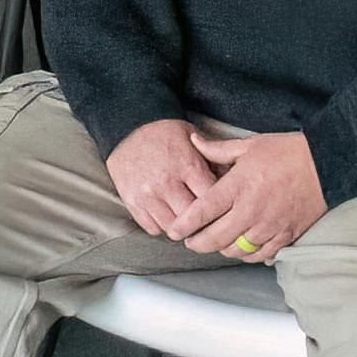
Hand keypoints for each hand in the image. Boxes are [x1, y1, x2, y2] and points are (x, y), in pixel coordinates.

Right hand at [102, 120, 224, 243]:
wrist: (125, 128)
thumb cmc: (163, 134)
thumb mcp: (192, 137)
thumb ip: (212, 159)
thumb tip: (231, 181)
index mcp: (185, 165)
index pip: (211, 198)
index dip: (219, 205)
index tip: (221, 207)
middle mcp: (166, 182)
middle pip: (193, 218)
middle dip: (202, 220)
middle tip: (207, 219)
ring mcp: (147, 194)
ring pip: (173, 228)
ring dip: (182, 227)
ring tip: (186, 218)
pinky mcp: (132, 202)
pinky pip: (153, 228)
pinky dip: (162, 225)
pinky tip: (167, 214)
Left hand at [169, 131, 326, 264]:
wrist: (326, 165)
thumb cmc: (287, 152)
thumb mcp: (249, 145)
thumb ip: (218, 149)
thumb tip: (194, 140)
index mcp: (238, 187)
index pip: (202, 212)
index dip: (183, 225)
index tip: (174, 231)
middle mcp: (250, 210)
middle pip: (214, 239)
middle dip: (197, 244)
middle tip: (191, 241)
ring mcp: (268, 226)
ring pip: (235, 251)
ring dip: (221, 249)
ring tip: (216, 242)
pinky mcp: (285, 235)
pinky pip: (259, 255)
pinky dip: (247, 255)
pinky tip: (242, 247)